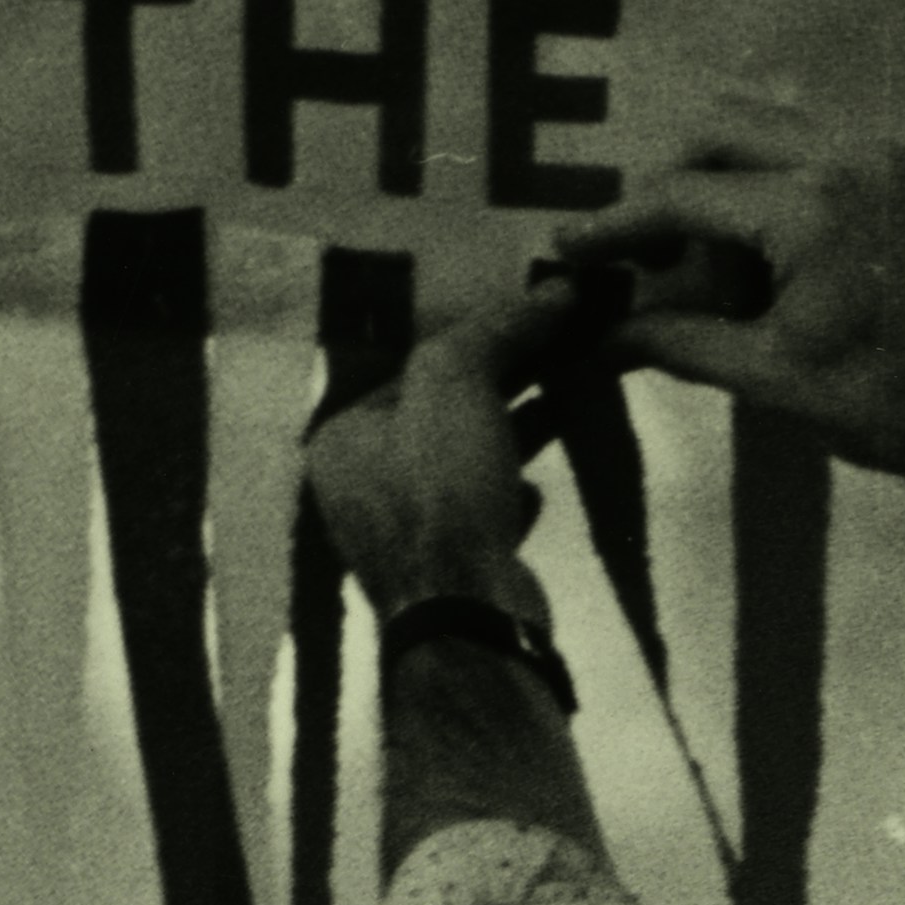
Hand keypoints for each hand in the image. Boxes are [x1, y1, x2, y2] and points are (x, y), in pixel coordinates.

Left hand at [300, 312, 537, 619]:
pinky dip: (508, 495)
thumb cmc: (441, 487)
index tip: (521, 317)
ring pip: (465, 464)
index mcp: (341, 439)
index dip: (468, 337)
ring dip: (513, 430)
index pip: (408, 368)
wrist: (469, 613)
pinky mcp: (451, 575)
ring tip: (563, 393)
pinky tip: (535, 488)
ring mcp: (406, 538)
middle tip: (552, 345)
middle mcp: (361, 489)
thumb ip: (497, 328)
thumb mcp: (456, 379)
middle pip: (438, 414)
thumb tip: (553, 291)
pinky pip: (482, 517)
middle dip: (496, 381)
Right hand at [593, 137, 904, 517]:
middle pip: (722, 129)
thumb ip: (681, 345)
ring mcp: (891, 154)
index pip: (684, 195)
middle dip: (671, 183)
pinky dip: (782, 180)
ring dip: (727, 177)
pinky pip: (826, 145)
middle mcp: (851, 154)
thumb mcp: (775, 380)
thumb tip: (604, 338)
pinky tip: (777, 251)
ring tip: (716, 261)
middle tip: (648, 249)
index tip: (576, 248)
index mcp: (810, 206)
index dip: (620, 225)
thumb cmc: (900, 406)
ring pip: (774, 126)